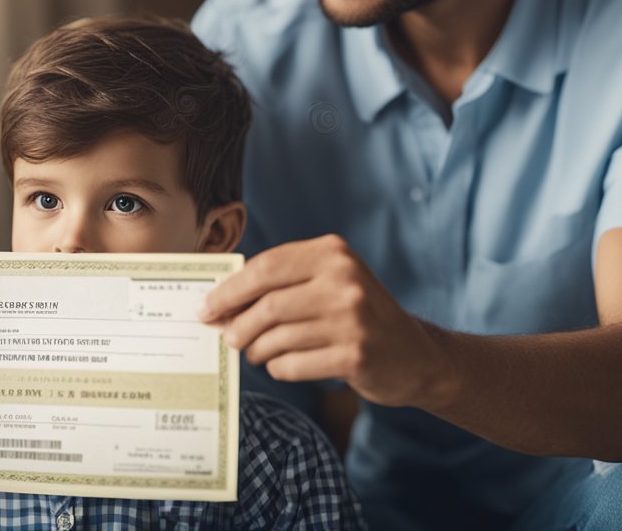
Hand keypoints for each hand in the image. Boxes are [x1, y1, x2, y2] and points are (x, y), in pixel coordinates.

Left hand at [200, 235, 445, 407]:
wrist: (414, 354)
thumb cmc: (357, 315)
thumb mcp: (328, 283)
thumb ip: (281, 285)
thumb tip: (219, 303)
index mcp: (333, 253)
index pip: (266, 268)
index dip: (230, 290)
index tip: (206, 307)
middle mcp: (344, 280)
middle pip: (267, 305)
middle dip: (237, 326)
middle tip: (227, 338)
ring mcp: (352, 319)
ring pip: (276, 338)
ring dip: (258, 351)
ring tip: (258, 353)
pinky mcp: (354, 355)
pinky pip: (292, 365)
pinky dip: (279, 368)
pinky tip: (287, 364)